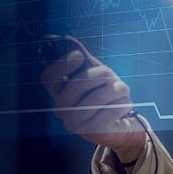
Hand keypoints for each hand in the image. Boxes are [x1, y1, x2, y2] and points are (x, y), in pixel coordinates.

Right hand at [40, 42, 146, 160]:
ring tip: (121, 88)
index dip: (62, 64)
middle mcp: (61, 110)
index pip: (48, 79)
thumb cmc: (105, 96)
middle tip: (108, 72)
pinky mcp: (93, 132)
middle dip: (96, 75)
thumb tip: (70, 41)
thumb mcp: (96, 76)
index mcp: (58, 94)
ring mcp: (76, 124)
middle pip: (75, 87)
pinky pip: (111, 111)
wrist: (119, 123)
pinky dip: (123, 103)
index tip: (78, 55)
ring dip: (114, 88)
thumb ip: (85, 61)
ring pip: (96, 99)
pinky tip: (124, 103)